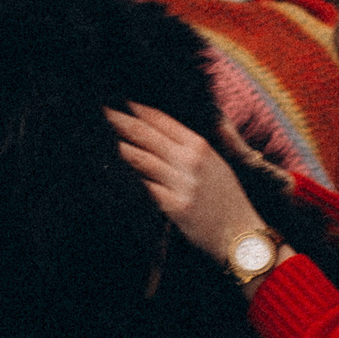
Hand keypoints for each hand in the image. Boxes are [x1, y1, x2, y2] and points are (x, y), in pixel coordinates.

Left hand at [106, 102, 264, 259]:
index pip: (161, 119)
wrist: (243, 237)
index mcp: (201, 146)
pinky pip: (143, 187)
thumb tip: (165, 132)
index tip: (118, 100)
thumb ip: (193, 148)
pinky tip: (108, 172)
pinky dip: (125, 179)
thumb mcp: (218, 165)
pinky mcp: (175, 206)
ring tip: (95, 137)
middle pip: (145, 134)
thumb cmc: (228, 202)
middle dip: (119, 120)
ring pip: (140, 158)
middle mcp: (190, 160)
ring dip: (115, 146)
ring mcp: (182, 183)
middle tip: (98, 109)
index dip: (136, 108)